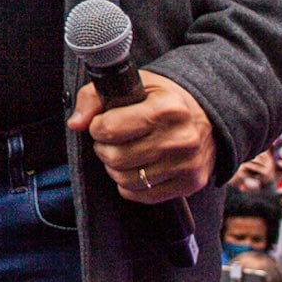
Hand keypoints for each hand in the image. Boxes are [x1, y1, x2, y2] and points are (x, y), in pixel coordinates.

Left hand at [67, 71, 215, 203]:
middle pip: (117, 157)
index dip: (97, 127)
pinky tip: (136, 168)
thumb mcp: (131, 85)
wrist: (206, 116)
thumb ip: (94, 98)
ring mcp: (188, 164)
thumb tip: (76, 123)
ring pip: (126, 180)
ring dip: (115, 169)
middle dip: (104, 149)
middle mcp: (181, 137)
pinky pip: (142, 195)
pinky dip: (130, 185)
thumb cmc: (161, 99)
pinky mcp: (190, 183)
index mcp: (166, 108)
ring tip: (123, 153)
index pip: (111, 128)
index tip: (101, 124)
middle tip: (110, 141)